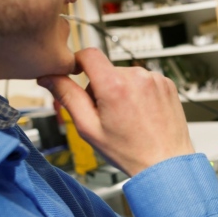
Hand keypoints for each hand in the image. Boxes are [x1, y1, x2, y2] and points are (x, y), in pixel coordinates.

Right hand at [38, 48, 194, 175]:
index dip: (78, 62)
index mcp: (114, 85)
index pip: (88, 54)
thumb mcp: (89, 128)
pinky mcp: (167, 83)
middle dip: (101, 86)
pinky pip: (144, 80)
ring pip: (126, 75)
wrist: (165, 162)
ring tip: (128, 117)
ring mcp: (155, 79)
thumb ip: (67, 97)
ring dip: (121, 90)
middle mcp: (137, 76)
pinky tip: (142, 113)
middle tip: (107, 114)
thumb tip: (49, 77)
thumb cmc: (129, 151)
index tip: (76, 73)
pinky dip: (139, 92)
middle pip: (107, 69)